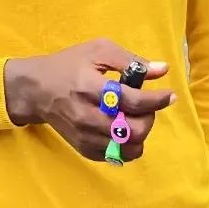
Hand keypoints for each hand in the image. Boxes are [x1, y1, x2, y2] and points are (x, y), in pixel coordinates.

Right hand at [4, 39, 175, 162]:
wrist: (37, 90)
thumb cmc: (69, 65)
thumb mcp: (97, 51)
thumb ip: (130, 60)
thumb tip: (162, 70)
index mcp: (90, 88)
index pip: (132, 101)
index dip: (156, 100)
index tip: (170, 95)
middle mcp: (87, 116)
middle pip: (133, 131)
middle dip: (149, 118)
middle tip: (146, 106)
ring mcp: (85, 136)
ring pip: (128, 148)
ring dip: (141, 133)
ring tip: (134, 117)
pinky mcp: (84, 149)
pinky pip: (117, 156)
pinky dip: (128, 145)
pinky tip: (123, 128)